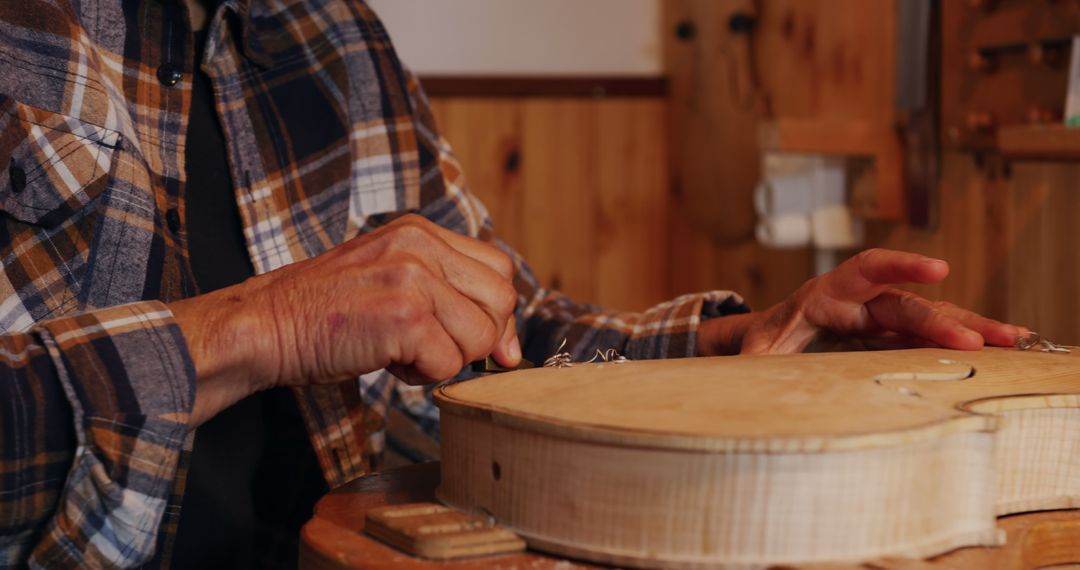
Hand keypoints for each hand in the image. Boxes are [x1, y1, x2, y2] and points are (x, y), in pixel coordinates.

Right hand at [171, 214, 520, 425]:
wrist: (264, 326)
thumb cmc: (324, 314)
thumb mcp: (389, 280)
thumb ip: (447, 295)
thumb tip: (510, 348)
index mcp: (420, 232)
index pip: (498, 269)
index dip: (496, 313)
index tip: (480, 342)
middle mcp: (421, 245)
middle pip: (501, 301)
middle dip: (477, 338)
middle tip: (429, 347)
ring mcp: (414, 277)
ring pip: (481, 337)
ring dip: (445, 358)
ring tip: (399, 350)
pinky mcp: (405, 314)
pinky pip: (449, 363)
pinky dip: (421, 375)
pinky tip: (385, 360)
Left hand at [698, 249, 1025, 355]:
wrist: (768, 340)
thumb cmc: (761, 344)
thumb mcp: (752, 355)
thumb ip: (753, 364)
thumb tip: (741, 381)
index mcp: (826, 295)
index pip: (866, 270)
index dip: (901, 266)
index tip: (938, 269)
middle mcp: (860, 300)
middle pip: (908, 305)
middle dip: (944, 321)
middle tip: (980, 341)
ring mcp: (880, 318)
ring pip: (928, 320)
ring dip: (969, 329)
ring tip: (1013, 340)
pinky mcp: (892, 336)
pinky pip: (929, 338)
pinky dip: (962, 343)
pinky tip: (1001, 350)